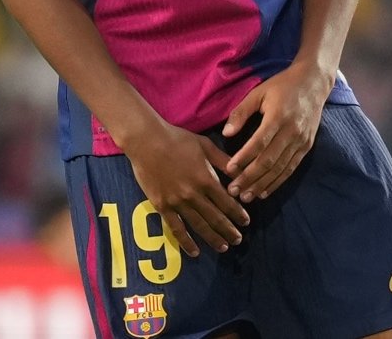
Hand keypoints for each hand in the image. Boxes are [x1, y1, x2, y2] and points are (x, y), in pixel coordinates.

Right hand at [125, 121, 248, 256]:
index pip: (227, 202)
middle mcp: (193, 194)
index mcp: (206, 179)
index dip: (238, 214)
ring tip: (223, 247)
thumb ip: (222, 160)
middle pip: (216, 217)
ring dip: (213, 238)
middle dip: (229, 230)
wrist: (146, 141)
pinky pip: (176, 228)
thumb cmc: (176, 139)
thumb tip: (239, 171)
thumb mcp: (205, 145)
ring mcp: (177, 202)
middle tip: (238, 240)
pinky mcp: (162, 206)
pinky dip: (186, 242)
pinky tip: (195, 251)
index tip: (246, 222)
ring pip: (199, 226)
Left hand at [221, 60, 329, 202]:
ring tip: (246, 196)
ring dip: (262, 184)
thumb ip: (241, 112)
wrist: (314, 83)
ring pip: (280, 168)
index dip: (244, 158)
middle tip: (233, 191)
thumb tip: (226, 134)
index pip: (258, 143)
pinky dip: (277, 182)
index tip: (229, 170)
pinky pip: (291, 168)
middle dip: (249, 178)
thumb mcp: (258, 93)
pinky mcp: (306, 147)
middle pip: (269, 160)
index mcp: (278, 117)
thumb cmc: (282, 86)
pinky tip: (264, 191)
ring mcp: (301, 141)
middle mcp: (291, 132)